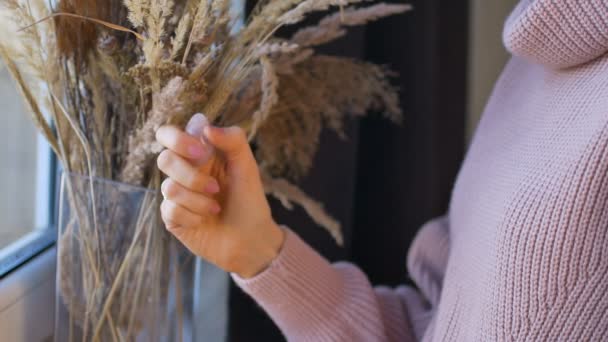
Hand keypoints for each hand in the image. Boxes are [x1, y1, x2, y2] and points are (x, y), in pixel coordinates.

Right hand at [155, 116, 284, 277]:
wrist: (251, 239)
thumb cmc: (249, 200)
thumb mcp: (247, 166)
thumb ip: (233, 139)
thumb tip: (203, 124)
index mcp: (199, 154)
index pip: (168, 134)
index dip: (178, 139)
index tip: (200, 151)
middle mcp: (184, 171)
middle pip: (164, 159)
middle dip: (191, 175)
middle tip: (215, 187)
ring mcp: (176, 195)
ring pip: (168, 187)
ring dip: (198, 199)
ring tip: (216, 208)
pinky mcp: (172, 217)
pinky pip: (170, 210)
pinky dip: (193, 216)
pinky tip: (205, 220)